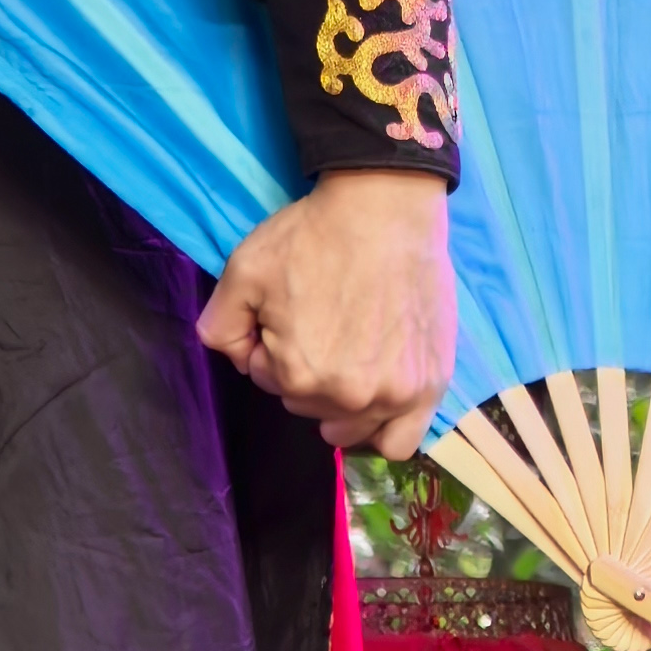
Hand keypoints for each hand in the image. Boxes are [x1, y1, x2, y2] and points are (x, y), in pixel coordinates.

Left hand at [198, 169, 454, 456]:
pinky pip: (400, 441)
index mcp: (297, 374)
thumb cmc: (312, 236)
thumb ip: (220, 327)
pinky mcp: (430, 386)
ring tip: (351, 351)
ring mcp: (395, 395)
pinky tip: (376, 397)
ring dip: (341, 399)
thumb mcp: (243, 272)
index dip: (273, 343)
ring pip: (350, 424)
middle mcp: (349, 396)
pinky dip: (383, 427)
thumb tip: (237, 360)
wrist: (384, 210)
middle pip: (307, 403)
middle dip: (305, 370)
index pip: (267, 378)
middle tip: (325, 322)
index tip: (292, 311)